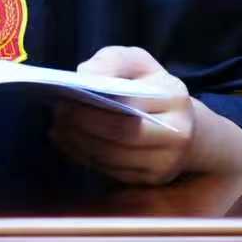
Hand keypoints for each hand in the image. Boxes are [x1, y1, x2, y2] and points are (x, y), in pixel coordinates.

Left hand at [48, 46, 194, 184]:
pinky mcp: (153, 179)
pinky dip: (85, 157)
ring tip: (58, 127)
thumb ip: (111, 62)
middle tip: (57, 113)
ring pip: (114, 156)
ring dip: (79, 142)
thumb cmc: (150, 87)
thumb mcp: (136, 63)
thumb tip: (85, 75)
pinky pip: (112, 171)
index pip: (130, 103)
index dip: (95, 102)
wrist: (183, 126)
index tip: (65, 96)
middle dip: (83, 124)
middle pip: (122, 133)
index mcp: (175, 98)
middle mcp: (178, 134)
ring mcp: (167, 161)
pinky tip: (68, 141)